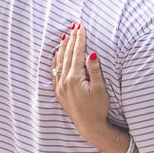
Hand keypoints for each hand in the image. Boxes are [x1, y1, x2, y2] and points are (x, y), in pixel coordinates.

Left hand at [50, 22, 126, 152]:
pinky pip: (54, 72)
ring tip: (65, 35)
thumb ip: (94, 70)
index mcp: (74, 79)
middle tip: (75, 25)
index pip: (77, 53)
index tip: (81, 27)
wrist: (89, 127)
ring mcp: (60, 87)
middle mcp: (64, 81)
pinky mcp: (59, 92)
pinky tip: (56, 54)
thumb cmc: (98, 109)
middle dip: (72, 39)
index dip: (80, 39)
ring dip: (63, 48)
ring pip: (59, 62)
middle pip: (67, 54)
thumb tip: (91, 53)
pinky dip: (55, 61)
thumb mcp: (100, 89)